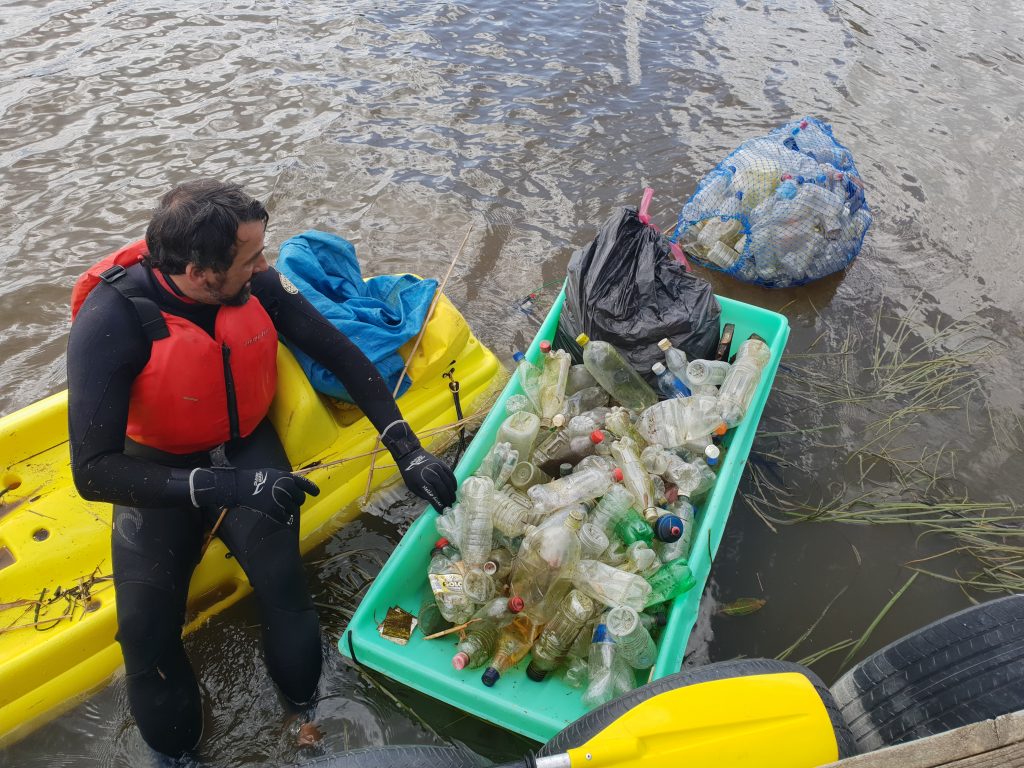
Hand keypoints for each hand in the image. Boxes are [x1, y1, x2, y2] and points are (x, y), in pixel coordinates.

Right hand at [190, 467, 319, 526]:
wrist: (241, 486)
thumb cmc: (256, 479)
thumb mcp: (274, 474)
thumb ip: (286, 479)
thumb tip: (294, 485)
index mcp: (287, 478)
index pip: (304, 484)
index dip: (311, 489)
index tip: (316, 493)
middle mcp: (287, 488)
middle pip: (300, 498)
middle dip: (296, 500)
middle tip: (288, 501)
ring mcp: (281, 499)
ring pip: (293, 509)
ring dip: (288, 509)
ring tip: (279, 506)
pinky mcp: (274, 510)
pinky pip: (285, 517)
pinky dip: (283, 517)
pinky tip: (278, 515)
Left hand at [395, 447, 456, 511]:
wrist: (410, 455)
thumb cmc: (410, 473)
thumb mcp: (412, 486)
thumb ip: (423, 494)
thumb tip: (435, 500)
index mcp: (421, 482)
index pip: (433, 496)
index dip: (438, 504)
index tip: (442, 511)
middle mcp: (430, 475)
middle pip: (442, 490)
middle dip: (447, 499)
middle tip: (450, 506)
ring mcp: (437, 468)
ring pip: (448, 482)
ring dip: (451, 492)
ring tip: (452, 499)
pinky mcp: (441, 464)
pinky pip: (450, 474)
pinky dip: (453, 482)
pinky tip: (454, 488)